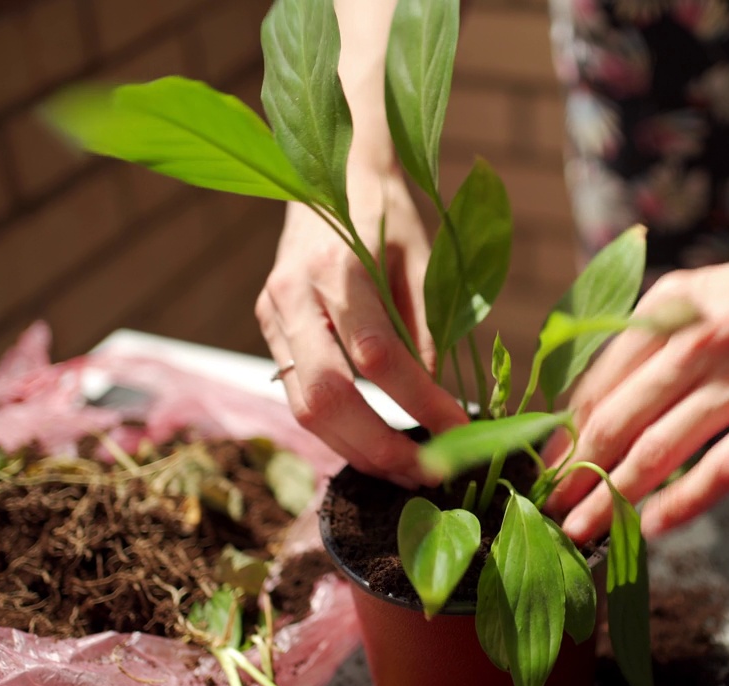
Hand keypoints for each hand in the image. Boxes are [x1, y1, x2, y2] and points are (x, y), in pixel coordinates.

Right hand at [256, 166, 467, 487]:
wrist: (323, 167)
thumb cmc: (385, 208)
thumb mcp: (422, 254)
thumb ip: (427, 323)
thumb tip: (437, 395)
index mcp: (339, 268)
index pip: (378, 357)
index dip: (421, 402)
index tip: (461, 431)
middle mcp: (295, 295)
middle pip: (328, 398)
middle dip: (380, 447)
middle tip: (429, 476)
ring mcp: (272, 314)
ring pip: (303, 409)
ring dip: (356, 451)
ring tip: (406, 472)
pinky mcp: (267, 327)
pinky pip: (298, 395)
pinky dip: (337, 430)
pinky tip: (374, 444)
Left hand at [544, 232, 728, 541]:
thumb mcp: (701, 293)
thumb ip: (651, 341)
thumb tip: (594, 402)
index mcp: (670, 305)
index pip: (597, 380)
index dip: (562, 432)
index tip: (539, 468)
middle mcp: (699, 338)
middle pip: (618, 420)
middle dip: (575, 473)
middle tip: (547, 511)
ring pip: (662, 448)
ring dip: (614, 497)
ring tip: (584, 530)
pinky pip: (726, 467)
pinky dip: (685, 502)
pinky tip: (655, 526)